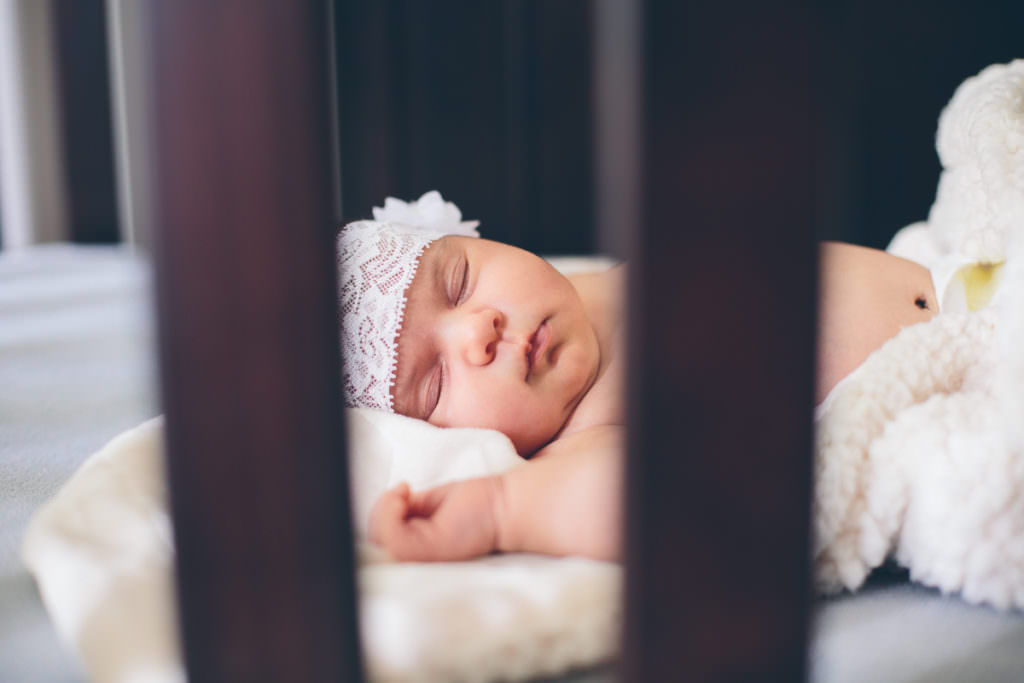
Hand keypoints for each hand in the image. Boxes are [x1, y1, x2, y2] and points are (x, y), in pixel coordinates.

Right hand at [368, 477, 505, 561]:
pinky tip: (405, 494)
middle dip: (380, 514)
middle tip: (401, 494)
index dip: (379, 522)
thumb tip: (386, 504)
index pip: (381, 550)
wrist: (505, 506)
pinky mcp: (427, 551)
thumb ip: (407, 512)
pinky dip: (389, 509)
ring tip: (403, 493)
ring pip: (378, 541)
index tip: (398, 498)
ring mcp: (420, 560)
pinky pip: (391, 536)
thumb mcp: (429, 505)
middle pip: (374, 547)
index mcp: (418, 555)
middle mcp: (417, 564)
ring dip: (383, 509)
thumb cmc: (473, 505)